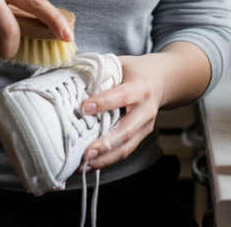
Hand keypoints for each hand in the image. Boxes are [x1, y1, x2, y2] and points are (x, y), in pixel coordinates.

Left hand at [77, 53, 169, 170]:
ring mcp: (145, 126)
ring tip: (84, 165)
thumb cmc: (133, 71)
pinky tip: (89, 166)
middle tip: (86, 153)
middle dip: (106, 143)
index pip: (122, 96)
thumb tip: (69, 77)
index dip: (104, 102)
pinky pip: (124, 151)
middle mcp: (146, 109)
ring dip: (104, 159)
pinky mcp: (141, 136)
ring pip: (126, 147)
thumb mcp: (120, 64)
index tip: (84, 108)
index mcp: (141, 87)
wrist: (161, 80)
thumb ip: (100, 72)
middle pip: (127, 130)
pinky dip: (106, 160)